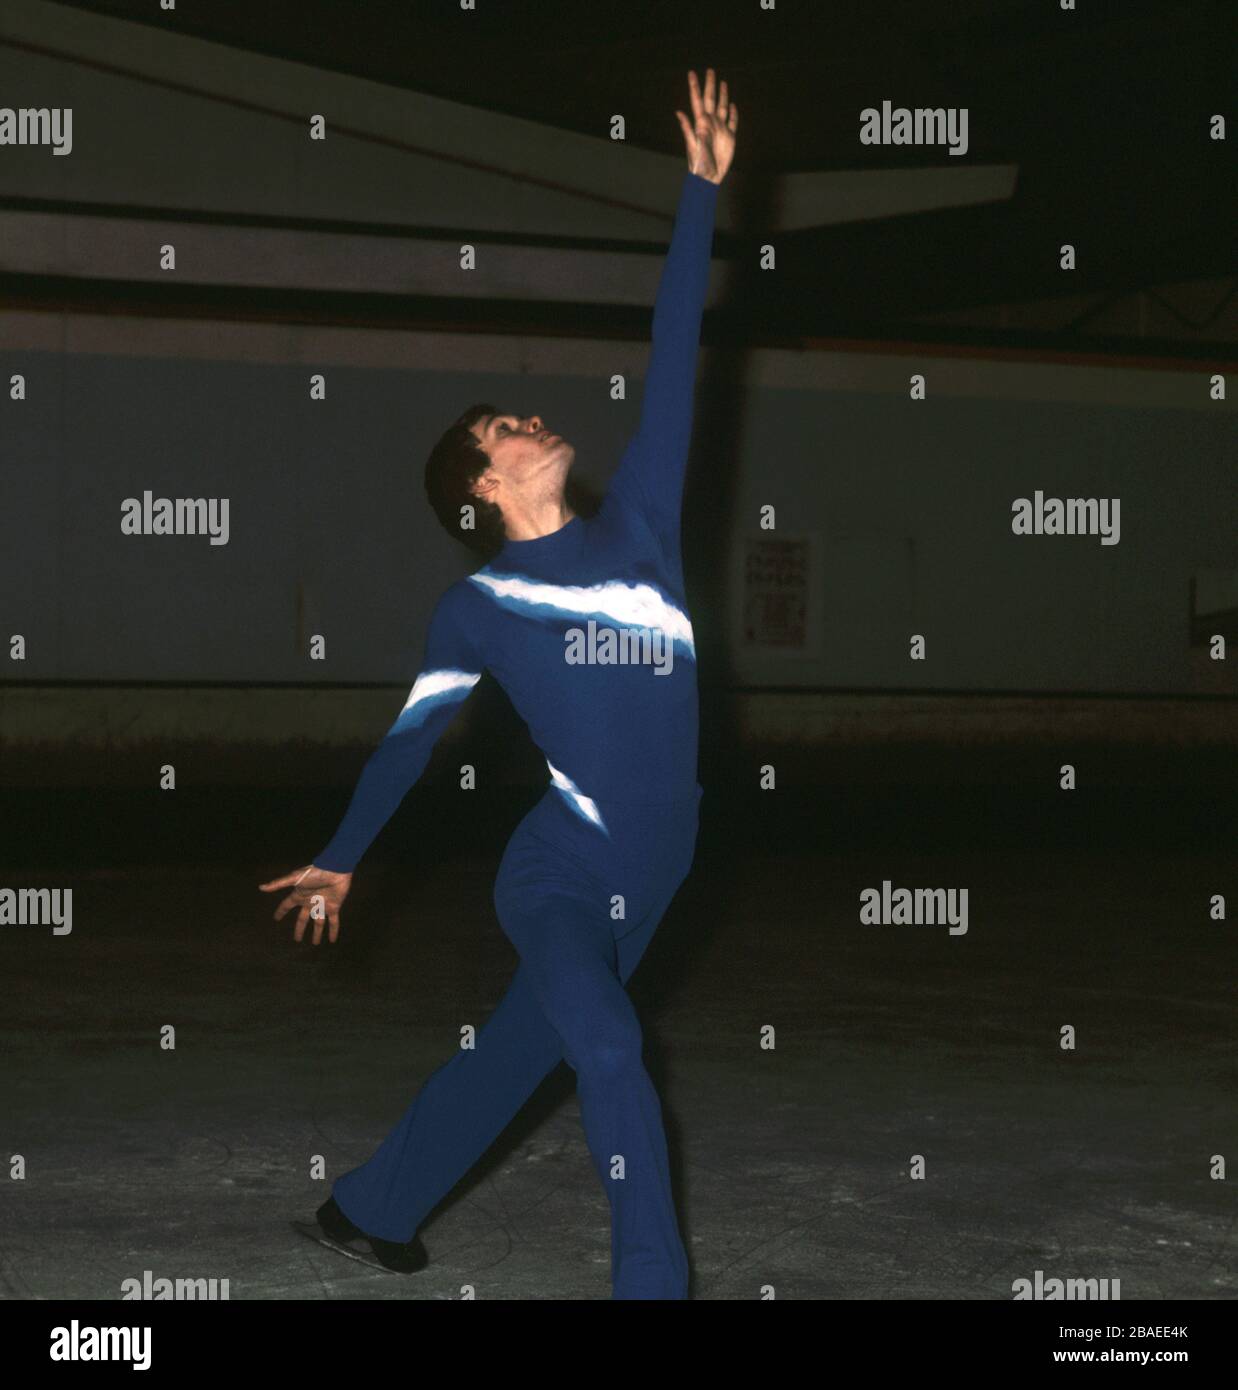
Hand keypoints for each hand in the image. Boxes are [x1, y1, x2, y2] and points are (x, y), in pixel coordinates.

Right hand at [259, 864, 351, 944]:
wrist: (335, 870)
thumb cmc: (315, 872)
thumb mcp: (295, 878)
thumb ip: (279, 884)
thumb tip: (261, 887)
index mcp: (300, 896)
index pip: (287, 906)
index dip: (281, 911)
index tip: (276, 919)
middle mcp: (310, 903)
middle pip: (303, 919)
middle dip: (300, 929)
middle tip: (297, 940)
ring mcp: (322, 906)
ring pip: (318, 923)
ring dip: (317, 934)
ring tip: (315, 944)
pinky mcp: (334, 908)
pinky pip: (333, 922)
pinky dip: (333, 931)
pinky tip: (332, 940)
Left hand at [676, 68, 736, 185]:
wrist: (709, 177)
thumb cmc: (698, 164)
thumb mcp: (692, 145)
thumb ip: (687, 128)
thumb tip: (678, 112)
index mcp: (700, 123)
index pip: (697, 101)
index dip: (694, 87)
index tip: (692, 73)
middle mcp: (710, 123)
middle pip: (711, 100)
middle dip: (710, 85)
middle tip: (710, 71)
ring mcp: (720, 129)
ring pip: (722, 107)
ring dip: (722, 95)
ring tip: (722, 82)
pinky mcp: (730, 137)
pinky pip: (732, 122)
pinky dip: (733, 113)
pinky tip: (732, 106)